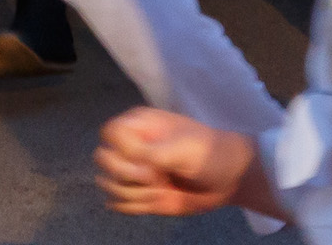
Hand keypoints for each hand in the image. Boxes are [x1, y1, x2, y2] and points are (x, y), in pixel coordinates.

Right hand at [94, 109, 262, 219]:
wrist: (228, 179)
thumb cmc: (210, 153)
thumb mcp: (184, 149)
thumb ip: (152, 152)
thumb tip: (126, 157)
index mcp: (140, 125)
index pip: (109, 133)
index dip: (123, 150)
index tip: (147, 160)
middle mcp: (132, 146)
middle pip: (103, 160)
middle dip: (129, 175)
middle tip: (156, 177)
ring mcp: (133, 171)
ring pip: (109, 186)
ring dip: (137, 193)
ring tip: (163, 187)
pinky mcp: (138, 193)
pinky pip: (119, 204)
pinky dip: (137, 206)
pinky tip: (157, 198)